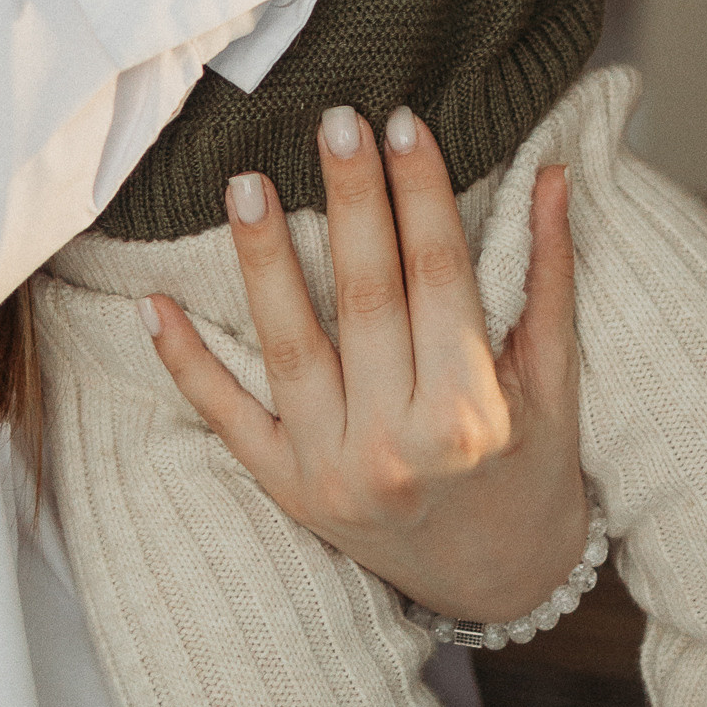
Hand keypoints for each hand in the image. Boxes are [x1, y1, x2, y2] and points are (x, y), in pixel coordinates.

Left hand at [139, 101, 590, 624]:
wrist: (500, 586)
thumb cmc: (531, 472)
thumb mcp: (553, 383)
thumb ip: (546, 279)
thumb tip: (548, 178)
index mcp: (469, 412)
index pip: (440, 275)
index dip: (422, 193)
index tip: (403, 123)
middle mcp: (398, 444)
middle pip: (366, 297)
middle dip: (350, 201)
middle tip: (334, 120)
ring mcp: (334, 470)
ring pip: (290, 346)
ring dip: (262, 261)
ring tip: (244, 182)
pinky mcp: (290, 490)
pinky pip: (229, 419)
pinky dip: (187, 363)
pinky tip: (153, 305)